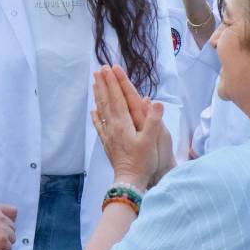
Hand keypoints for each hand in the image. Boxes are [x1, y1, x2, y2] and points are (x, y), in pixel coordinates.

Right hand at [0, 203, 16, 249]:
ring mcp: (1, 227)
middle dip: (5, 235)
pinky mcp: (2, 240)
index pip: (13, 211)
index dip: (9, 221)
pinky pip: (9, 248)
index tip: (3, 228)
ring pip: (12, 238)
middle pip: (13, 227)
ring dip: (4, 243)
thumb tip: (4, 226)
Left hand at [93, 66, 166, 189]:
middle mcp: (113, 126)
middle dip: (104, 84)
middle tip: (99, 69)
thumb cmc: (142, 162)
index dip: (114, 82)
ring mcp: (108, 135)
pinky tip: (93, 111)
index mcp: (123, 123)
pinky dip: (96, 117)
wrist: (129, 181)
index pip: (118, 98)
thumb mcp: (151, 141)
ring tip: (94, 83)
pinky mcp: (107, 143)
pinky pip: (100, 126)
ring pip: (102, 110)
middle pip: (107, 101)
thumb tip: (156, 101)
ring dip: (98, 95)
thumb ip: (153, 120)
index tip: (110, 68)